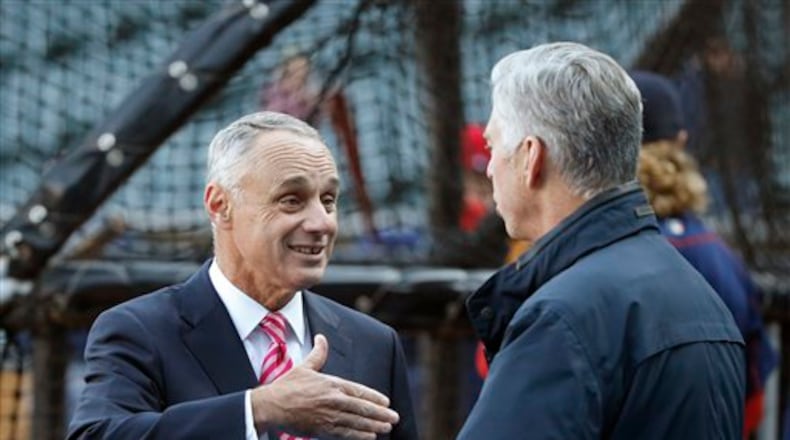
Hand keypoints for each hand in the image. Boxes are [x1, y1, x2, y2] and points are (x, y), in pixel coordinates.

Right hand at [251, 334, 398, 439]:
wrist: (271, 405)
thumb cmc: (287, 386)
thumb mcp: (305, 366)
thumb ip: (318, 353)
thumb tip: (321, 338)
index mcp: (332, 384)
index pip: (359, 391)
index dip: (375, 397)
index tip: (387, 402)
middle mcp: (334, 399)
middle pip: (363, 408)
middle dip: (381, 414)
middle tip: (394, 418)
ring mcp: (329, 415)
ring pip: (357, 422)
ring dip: (374, 425)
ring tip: (386, 428)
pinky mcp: (322, 429)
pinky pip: (345, 433)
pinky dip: (359, 435)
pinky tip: (370, 437)